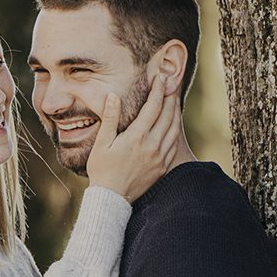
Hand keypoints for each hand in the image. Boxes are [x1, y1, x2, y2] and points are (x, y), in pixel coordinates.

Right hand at [86, 74, 180, 201]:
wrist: (112, 199)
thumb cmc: (102, 170)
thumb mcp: (101, 143)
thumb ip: (110, 118)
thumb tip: (113, 96)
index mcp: (137, 137)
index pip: (153, 107)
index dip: (158, 90)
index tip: (160, 78)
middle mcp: (152, 146)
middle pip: (167, 116)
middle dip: (169, 97)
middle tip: (170, 85)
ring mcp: (159, 157)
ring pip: (173, 130)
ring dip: (175, 113)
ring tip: (173, 102)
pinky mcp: (162, 168)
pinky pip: (173, 145)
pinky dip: (175, 131)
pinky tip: (172, 126)